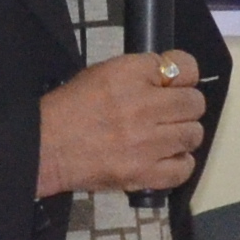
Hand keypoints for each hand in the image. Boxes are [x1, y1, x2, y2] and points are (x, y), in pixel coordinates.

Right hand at [37, 49, 207, 196]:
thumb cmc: (71, 108)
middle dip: (184, 107)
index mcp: (130, 74)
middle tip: (168, 114)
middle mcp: (143, 105)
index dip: (182, 76)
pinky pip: (184, 168)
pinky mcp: (145, 173)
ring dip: (182, 135)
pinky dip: (179, 163)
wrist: (45, 147)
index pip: (184, 66)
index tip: (173, 86)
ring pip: (193, 134)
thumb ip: (140, 74)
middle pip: (194, 102)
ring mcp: (147, 142)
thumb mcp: (103, 73)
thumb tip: (172, 81)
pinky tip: (165, 158)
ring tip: (165, 138)